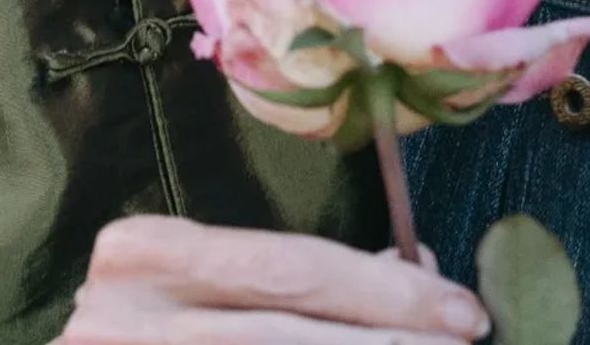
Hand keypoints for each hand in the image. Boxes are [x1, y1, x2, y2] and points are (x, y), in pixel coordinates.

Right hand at [56, 216, 490, 343]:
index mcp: (146, 253)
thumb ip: (286, 279)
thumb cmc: (138, 325)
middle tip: (463, 340)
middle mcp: (127, 314)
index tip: (461, 307)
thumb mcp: (196, 285)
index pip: (292, 270)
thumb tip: (409, 271)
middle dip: (391, 340)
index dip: (386, 292)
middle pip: (292, 335)